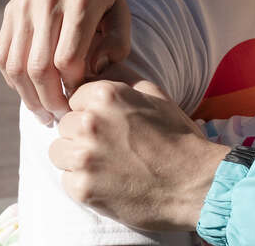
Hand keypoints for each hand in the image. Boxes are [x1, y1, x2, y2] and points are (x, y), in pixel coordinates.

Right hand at [0, 0, 131, 123]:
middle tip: (61, 116)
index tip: (82, 95)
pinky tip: (27, 92)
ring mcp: (24, 7)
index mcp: (81, 2)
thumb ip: (117, 40)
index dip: (73, 84)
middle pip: (39, 67)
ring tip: (42, 112)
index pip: (68, 57)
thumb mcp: (120, 7)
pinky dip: (12, 80)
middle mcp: (48, 4)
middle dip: (50, 99)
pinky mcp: (10, 11)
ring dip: (28, 96)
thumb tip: (97, 71)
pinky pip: (2, 55)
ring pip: (16, 65)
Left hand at [50, 80, 226, 230]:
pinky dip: (83, 183)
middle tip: (110, 146)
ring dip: (76, 158)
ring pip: (58, 152)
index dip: (91, 111)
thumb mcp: (155, 95)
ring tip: (106, 164)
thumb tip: (97, 66)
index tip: (109, 124)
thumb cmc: (178, 138)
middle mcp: (90, 123)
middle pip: (64, 125)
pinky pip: (66, 180)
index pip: (75, 97)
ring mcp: (84, 158)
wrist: (195, 185)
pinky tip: (108, 182)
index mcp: (106, 95)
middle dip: (81, 134)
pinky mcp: (82, 189)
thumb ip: (121, 77)